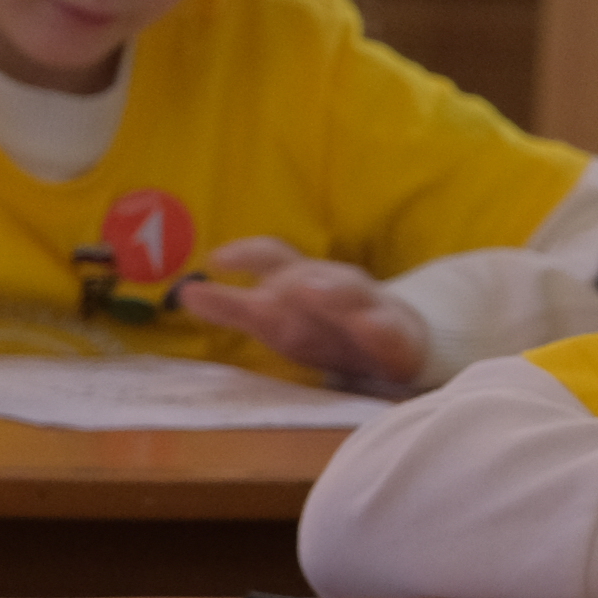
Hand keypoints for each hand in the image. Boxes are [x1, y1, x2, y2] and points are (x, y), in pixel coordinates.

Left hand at [178, 237, 431, 387]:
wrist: (412, 341)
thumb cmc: (334, 328)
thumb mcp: (283, 320)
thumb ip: (236, 307)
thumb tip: (185, 293)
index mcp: (305, 286)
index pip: (275, 259)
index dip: (248, 255)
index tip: (215, 260)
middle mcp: (336, 292)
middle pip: (311, 279)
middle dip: (285, 281)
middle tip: (259, 292)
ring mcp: (370, 313)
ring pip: (351, 298)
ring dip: (330, 292)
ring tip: (309, 290)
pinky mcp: (400, 342)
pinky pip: (390, 336)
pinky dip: (379, 329)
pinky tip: (369, 327)